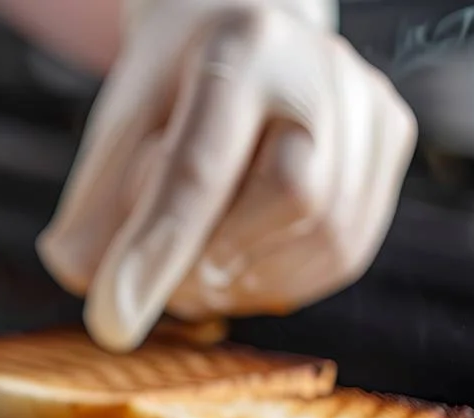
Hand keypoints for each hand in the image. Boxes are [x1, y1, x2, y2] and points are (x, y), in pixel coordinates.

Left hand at [37, 0, 416, 350]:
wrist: (247, 39)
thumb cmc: (173, 88)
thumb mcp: (117, 129)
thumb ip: (93, 208)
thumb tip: (82, 279)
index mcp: (239, 46)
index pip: (199, 165)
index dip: (155, 252)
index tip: (111, 322)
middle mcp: (320, 67)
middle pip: (290, 198)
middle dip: (213, 263)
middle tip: (166, 282)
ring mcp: (367, 104)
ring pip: (326, 237)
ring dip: (247, 280)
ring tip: (199, 266)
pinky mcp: (391, 141)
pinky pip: (344, 251)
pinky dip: (281, 279)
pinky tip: (243, 260)